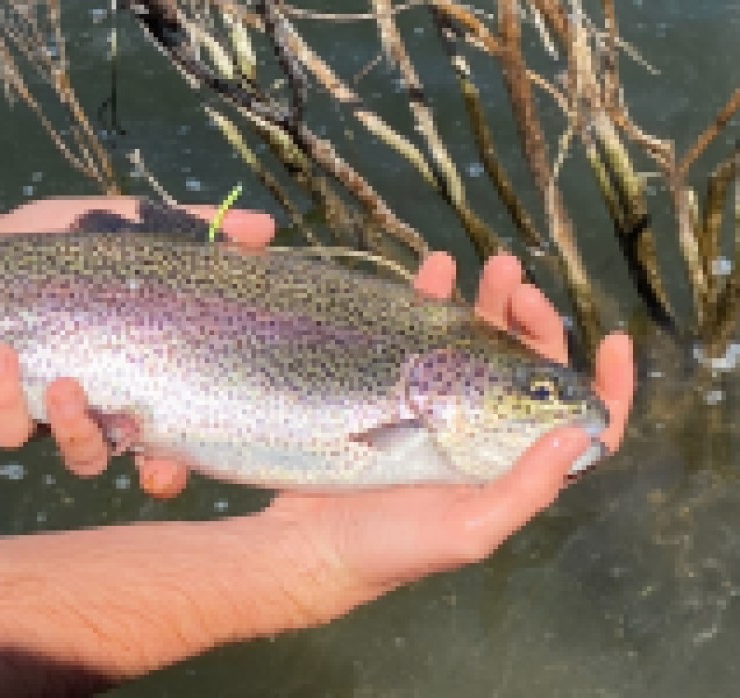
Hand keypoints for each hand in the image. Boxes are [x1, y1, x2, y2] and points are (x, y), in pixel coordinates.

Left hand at [0, 197, 274, 493]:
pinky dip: (4, 396)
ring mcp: (47, 410)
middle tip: (124, 428)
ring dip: (70, 427)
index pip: (163, 445)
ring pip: (68, 451)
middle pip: (114, 460)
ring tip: (65, 382)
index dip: (171, 470)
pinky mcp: (2, 400)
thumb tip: (264, 229)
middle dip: (125, 457)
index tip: (174, 465)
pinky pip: (7, 425)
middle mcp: (96, 408)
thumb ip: (196, 231)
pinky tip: (3, 353)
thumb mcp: (132, 228)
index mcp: (137, 382)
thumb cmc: (68, 244)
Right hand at [262, 251, 633, 591]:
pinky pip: (420, 336)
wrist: (313, 542)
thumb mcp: (469, 530)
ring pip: (478, 343)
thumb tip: (579, 433)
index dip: (606, 387)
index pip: (578, 426)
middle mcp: (484, 433)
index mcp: (512, 466)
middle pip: (526, 368)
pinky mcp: (394, 390)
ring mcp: (438, 408)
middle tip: (520, 288)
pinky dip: (431, 301)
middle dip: (534, 323)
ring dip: (489, 302)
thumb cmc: (394, 548)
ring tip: (492, 267)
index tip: (614, 341)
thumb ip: (526, 488)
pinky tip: (435, 271)